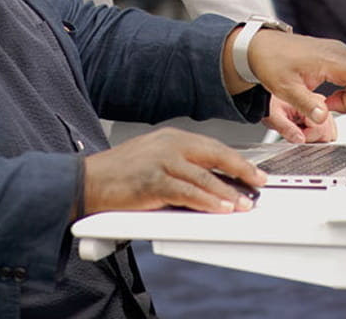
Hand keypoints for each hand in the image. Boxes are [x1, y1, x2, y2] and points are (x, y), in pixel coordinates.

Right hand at [82, 127, 266, 217]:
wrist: (87, 180)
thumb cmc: (118, 173)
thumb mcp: (153, 158)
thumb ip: (179, 164)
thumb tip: (209, 180)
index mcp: (170, 137)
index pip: (211, 145)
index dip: (235, 159)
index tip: (252, 170)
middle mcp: (168, 144)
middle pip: (214, 155)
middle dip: (240, 170)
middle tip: (258, 182)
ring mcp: (161, 161)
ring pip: (204, 176)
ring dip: (228, 192)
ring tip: (244, 203)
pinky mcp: (153, 182)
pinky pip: (188, 193)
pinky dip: (207, 202)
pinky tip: (220, 208)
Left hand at [224, 28, 345, 126]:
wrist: (261, 46)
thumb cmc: (272, 62)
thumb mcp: (284, 88)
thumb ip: (305, 104)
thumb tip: (323, 117)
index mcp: (330, 60)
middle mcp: (339, 53)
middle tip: (328, 107)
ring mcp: (339, 52)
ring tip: (326, 101)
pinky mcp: (337, 54)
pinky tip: (328, 93)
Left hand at [265, 96, 336, 142]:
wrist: (268, 97)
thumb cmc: (269, 102)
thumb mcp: (274, 116)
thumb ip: (286, 129)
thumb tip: (300, 140)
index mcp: (312, 101)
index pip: (321, 129)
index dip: (307, 137)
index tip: (296, 135)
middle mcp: (320, 104)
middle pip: (328, 134)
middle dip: (312, 139)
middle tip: (296, 132)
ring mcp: (322, 109)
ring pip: (329, 134)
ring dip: (314, 138)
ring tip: (298, 130)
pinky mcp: (320, 114)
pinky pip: (326, 132)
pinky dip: (316, 135)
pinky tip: (303, 130)